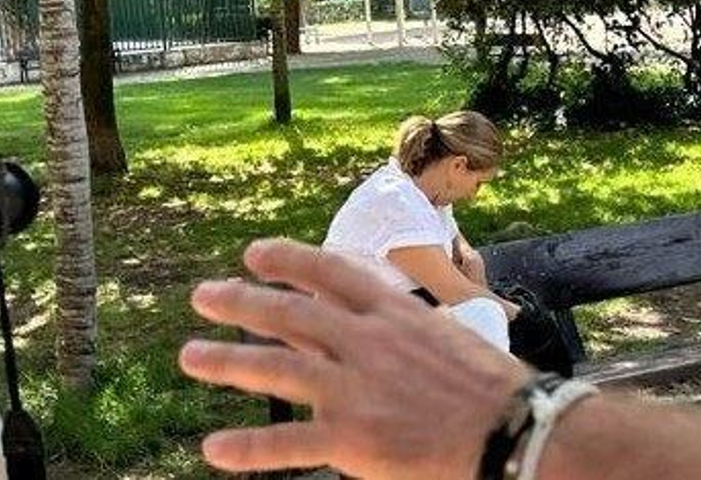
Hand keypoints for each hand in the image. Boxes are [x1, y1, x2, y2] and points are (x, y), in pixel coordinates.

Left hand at [180, 239, 527, 476]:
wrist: (510, 430)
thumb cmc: (491, 385)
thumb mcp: (446, 333)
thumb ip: (401, 329)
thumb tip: (373, 324)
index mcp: (393, 312)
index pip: (328, 272)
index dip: (287, 259)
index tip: (254, 253)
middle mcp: (365, 342)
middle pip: (289, 313)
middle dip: (240, 301)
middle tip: (203, 295)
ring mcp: (354, 389)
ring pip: (274, 368)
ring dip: (226, 361)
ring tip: (190, 356)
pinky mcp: (351, 439)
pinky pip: (287, 443)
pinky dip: (248, 447)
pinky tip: (214, 447)